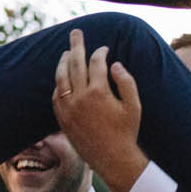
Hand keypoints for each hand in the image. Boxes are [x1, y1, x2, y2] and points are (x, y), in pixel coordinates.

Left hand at [51, 32, 146, 191]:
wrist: (112, 158)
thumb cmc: (127, 131)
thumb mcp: (134, 105)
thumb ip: (126, 81)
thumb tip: (114, 63)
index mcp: (99, 92)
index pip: (96, 62)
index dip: (100, 52)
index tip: (104, 49)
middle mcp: (80, 97)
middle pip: (75, 63)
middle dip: (76, 45)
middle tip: (76, 33)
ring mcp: (68, 107)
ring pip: (61, 77)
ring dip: (63, 61)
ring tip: (66, 52)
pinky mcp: (62, 117)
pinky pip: (56, 94)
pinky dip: (59, 82)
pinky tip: (63, 77)